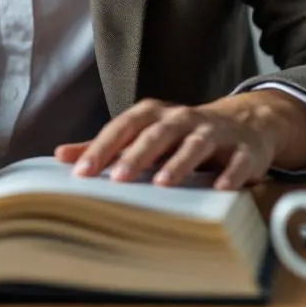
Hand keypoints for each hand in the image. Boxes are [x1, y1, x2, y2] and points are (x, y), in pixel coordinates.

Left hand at [54, 91, 305, 189]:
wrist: (245, 122)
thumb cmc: (182, 133)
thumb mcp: (144, 134)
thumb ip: (106, 146)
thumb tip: (60, 156)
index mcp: (154, 116)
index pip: (123, 128)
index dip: (102, 148)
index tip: (81, 173)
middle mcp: (182, 119)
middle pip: (157, 133)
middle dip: (137, 155)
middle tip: (118, 178)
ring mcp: (215, 133)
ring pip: (196, 144)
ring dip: (179, 163)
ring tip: (163, 183)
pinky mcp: (244, 150)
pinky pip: (237, 161)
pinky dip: (230, 175)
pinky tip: (220, 190)